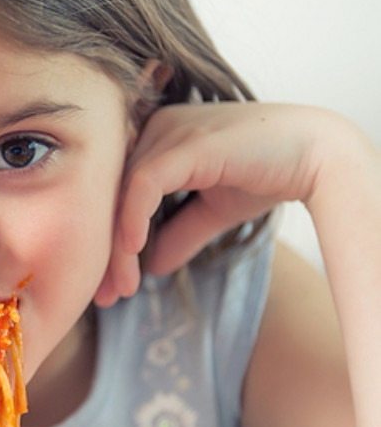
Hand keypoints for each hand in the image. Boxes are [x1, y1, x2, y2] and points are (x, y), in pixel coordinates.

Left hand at [95, 102, 347, 306]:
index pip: (117, 195)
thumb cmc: (269, 174)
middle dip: (106, 251)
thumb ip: (180, 234)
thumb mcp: (213, 211)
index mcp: (157, 139)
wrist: (321, 158)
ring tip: (120, 289)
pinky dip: (133, 217)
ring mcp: (169, 131)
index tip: (108, 287)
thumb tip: (152, 267)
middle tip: (104, 297)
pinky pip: (144, 182)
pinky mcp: (188, 141)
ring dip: (118, 247)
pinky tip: (132, 251)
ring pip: (123, 194)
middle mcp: (156, 129)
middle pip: (112, 195)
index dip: (108, 242)